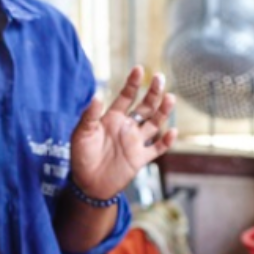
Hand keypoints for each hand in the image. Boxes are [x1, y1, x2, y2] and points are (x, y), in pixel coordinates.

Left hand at [69, 66, 176, 200]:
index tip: (139, 69)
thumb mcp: (81, 133)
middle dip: (153, 92)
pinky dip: (167, 141)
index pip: (126, 96)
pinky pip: (157, 148)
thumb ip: (90, 115)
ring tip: (170, 98)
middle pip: (145, 106)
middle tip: (160, 78)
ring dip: (163, 111)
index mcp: (112, 118)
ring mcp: (135, 142)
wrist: (87, 184)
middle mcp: (126, 127)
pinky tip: (172, 132)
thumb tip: (96, 96)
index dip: (132, 83)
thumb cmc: (81, 156)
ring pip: (154, 123)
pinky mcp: (140, 158)